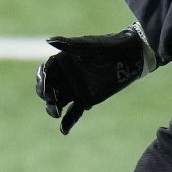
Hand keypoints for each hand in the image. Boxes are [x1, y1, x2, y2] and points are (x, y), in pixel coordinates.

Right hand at [34, 25, 157, 133]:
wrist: (129, 56)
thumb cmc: (109, 46)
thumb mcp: (89, 46)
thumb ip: (69, 45)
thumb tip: (48, 41)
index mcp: (61, 62)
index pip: (44, 72)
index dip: (42, 79)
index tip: (45, 85)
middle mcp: (64, 77)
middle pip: (47, 89)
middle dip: (45, 95)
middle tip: (52, 98)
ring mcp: (74, 90)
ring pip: (57, 102)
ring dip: (52, 108)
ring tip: (57, 112)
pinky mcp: (85, 100)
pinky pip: (73, 113)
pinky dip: (67, 122)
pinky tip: (64, 131)